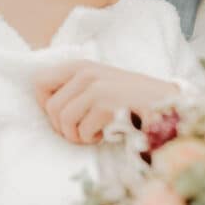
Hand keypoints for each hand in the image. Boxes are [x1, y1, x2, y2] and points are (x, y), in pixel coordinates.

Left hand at [35, 61, 178, 143]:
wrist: (165, 103)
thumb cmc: (129, 99)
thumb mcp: (99, 83)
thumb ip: (73, 88)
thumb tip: (45, 106)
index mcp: (80, 65)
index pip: (39, 83)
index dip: (46, 104)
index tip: (64, 116)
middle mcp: (86, 72)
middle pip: (50, 108)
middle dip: (64, 128)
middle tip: (83, 131)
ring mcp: (96, 87)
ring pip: (64, 122)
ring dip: (78, 135)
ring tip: (96, 132)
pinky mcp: (106, 105)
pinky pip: (83, 131)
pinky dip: (94, 139)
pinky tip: (108, 133)